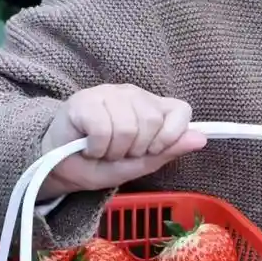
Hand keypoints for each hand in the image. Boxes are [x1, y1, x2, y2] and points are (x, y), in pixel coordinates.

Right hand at [36, 84, 206, 199]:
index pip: (181, 110)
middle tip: (118, 153)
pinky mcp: (84, 99)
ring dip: (113, 151)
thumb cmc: (100, 163)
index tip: (153, 151)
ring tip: (102, 150)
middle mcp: (133, 94)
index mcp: (152, 106)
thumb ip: (168, 150)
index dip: (171, 135)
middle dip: (135, 149)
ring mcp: (108, 93)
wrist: (59, 168)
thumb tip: (202, 138)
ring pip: (128, 127)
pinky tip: (88, 146)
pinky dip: (96, 147)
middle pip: (152, 123)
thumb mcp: (139, 164)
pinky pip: (103, 129)